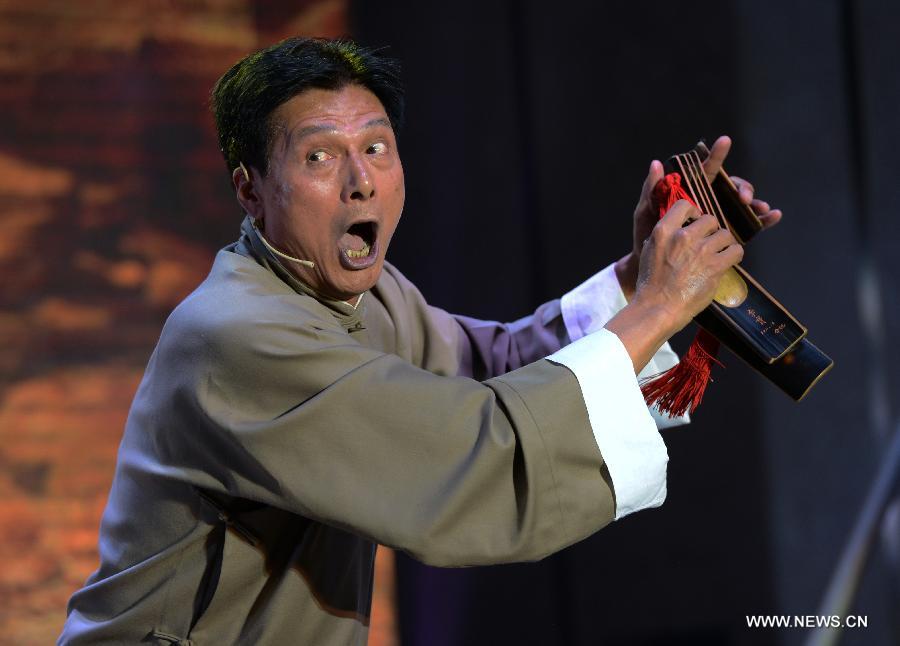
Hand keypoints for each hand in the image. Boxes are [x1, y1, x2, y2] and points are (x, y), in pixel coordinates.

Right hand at [605, 199, 743, 372]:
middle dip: (711, 230)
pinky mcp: (716, 266)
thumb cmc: (651, 285)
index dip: (694, 212)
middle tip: (708, 243)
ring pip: (725, 234)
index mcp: (663, 231)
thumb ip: (662, 237)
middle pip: (709, 219)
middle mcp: (683, 237)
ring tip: (718, 254)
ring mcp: (701, 251)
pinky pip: (736, 251)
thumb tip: (674, 229)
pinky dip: (734, 255)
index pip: (685, 205)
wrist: (658, 308)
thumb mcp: (648, 252)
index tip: (694, 222)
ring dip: (723, 243)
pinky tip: (727, 261)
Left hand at [616, 135, 780, 297]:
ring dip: (755, 203)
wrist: (653, 271)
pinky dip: (764, 220)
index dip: (716, 156)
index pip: (706, 172)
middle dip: (741, 187)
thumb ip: (651, 190)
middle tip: (742, 198)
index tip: (725, 141)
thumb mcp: (645, 214)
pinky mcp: (727, 237)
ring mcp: (719, 219)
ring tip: (761, 208)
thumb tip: (655, 164)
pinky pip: (749, 226)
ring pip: (743, 205)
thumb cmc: (646, 238)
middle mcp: (708, 203)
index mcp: (690, 194)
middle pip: (730, 187)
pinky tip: (773, 216)